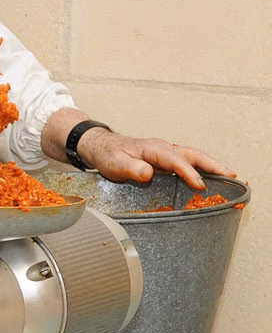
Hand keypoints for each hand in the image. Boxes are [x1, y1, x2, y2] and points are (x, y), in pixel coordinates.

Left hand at [76, 127, 236, 189]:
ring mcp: (166, 153)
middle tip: (231, 175)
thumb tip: (148, 173)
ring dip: (211, 166)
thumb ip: (131, 168)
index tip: (200, 185)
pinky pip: (187, 163)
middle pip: (193, 154)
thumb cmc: (108, 155)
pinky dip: (201, 169)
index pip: (176, 160)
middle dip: (213, 164)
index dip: (189, 173)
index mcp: (153, 149)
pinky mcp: (165, 160)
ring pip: (193, 157)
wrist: (102, 147)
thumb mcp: (115, 164)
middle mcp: (163, 149)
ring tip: (229, 176)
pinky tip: (209, 178)